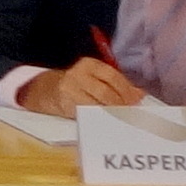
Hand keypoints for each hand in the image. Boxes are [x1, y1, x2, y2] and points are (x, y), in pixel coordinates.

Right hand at [20, 60, 144, 115]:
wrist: (45, 90)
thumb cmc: (76, 84)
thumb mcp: (94, 78)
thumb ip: (116, 84)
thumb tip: (140, 94)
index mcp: (90, 64)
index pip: (113, 76)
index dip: (127, 90)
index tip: (137, 102)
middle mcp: (79, 73)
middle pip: (106, 91)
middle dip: (121, 104)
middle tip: (131, 114)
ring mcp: (70, 88)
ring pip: (98, 104)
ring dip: (112, 113)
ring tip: (122, 119)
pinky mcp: (65, 102)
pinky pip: (87, 112)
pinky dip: (99, 118)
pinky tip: (106, 121)